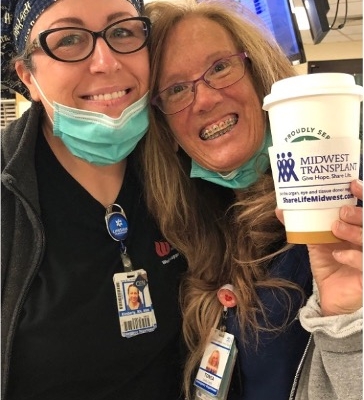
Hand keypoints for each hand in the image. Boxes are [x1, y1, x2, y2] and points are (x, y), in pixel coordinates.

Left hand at [276, 179, 362, 315]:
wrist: (332, 294)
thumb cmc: (329, 263)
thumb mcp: (316, 242)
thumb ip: (304, 225)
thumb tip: (281, 209)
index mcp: (359, 227)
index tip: (351, 184)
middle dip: (358, 213)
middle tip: (341, 211)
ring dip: (354, 231)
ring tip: (335, 228)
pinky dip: (353, 256)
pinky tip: (338, 254)